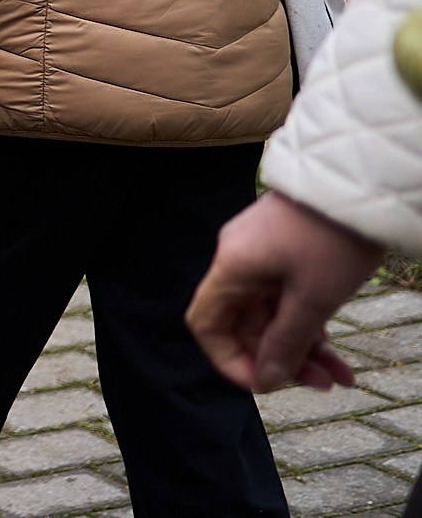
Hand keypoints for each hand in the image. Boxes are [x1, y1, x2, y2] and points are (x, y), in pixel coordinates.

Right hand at [189, 190, 378, 392]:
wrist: (359, 182)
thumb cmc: (332, 238)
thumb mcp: (313, 298)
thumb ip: (286, 343)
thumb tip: (264, 380)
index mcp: (232, 267)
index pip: (207, 324)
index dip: (229, 359)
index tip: (265, 384)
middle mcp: (240, 260)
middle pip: (247, 324)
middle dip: (282, 360)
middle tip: (322, 385)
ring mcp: (263, 255)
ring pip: (274, 314)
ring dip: (305, 347)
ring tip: (342, 376)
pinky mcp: (286, 251)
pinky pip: (289, 297)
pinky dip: (311, 324)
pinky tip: (336, 348)